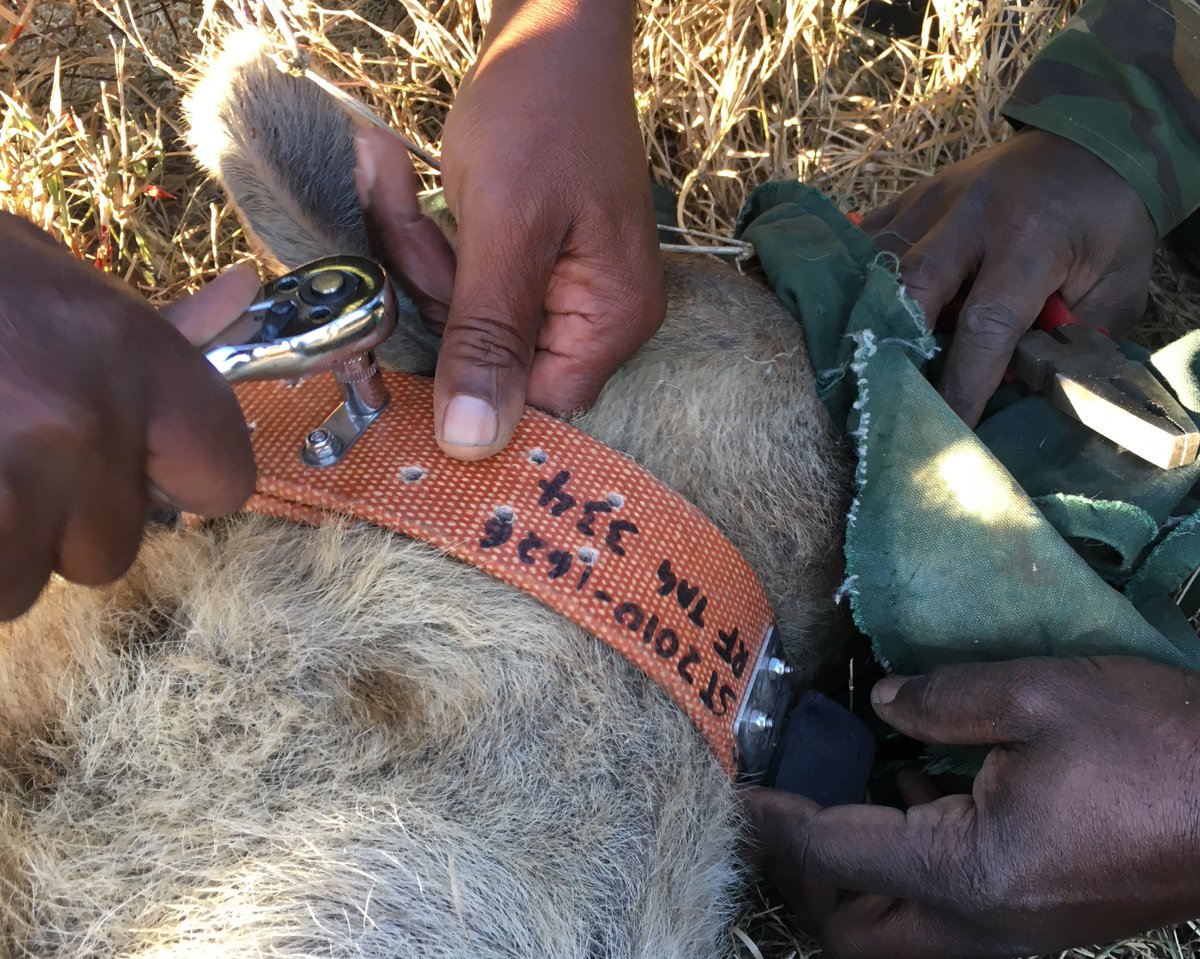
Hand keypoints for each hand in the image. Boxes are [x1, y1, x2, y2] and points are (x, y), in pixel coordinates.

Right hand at [0, 212, 256, 619]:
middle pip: (110, 549)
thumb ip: (147, 321)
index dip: (177, 481)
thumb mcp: (45, 274)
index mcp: (127, 354)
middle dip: (55, 521)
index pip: (222, 476)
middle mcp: (81, 424)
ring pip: (25, 585)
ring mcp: (4, 485)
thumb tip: (244, 294)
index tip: (138, 469)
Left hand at [429, 0, 665, 459]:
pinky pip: (457, 282)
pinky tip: (394, 169)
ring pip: (458, 317)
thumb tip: (472, 444)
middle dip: (425, 282)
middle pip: (486, 358)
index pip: (533, 405)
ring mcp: (557, 291)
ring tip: (388, 165)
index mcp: (610, 320)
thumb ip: (487, 336)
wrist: (548, 28)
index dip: (463, 383)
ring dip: (411, 246)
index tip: (394, 331)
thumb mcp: (506, 224)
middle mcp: (592, 319)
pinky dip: (419, 231)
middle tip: (394, 194)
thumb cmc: (541, 110)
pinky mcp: (523, 265)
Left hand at [744, 656, 1199, 958]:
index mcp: (968, 871)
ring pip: (896, 930)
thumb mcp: (1042, 696)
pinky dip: (904, 865)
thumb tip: (881, 706)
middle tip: (779, 808)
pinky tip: (912, 793)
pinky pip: (943, 910)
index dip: (776, 819)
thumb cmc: (1156, 746)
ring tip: (832, 797)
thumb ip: (943, 700)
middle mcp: (981, 920)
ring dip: (850, 877)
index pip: (836, 851)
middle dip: (800, 875)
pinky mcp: (1040, 915)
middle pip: (852, 928)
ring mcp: (1014, 928)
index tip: (736, 787)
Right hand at [861, 130, 1156, 426]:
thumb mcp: (1119, 282)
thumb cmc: (1105, 221)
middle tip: (883, 396)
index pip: (986, 325)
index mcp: (1032, 237)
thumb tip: (1020, 394)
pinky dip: (851, 278)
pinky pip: (865, 240)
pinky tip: (843, 314)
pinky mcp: (911, 198)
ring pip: (876, 262)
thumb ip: (1076, 338)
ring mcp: (933, 201)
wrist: (1091, 141)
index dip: (962, 385)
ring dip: (865, 315)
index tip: (946, 429)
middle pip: (911, 286)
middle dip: (895, 347)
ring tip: (856, 363)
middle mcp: (973, 215)